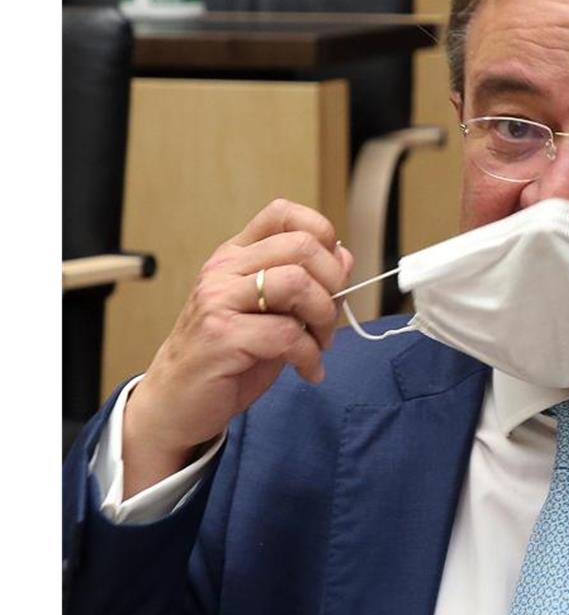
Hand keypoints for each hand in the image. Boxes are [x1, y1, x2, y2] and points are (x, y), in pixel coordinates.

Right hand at [122, 199, 352, 496]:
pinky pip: (288, 334)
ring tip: (319, 344)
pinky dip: (310, 356)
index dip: (321, 234)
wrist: (176, 401)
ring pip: (297, 283)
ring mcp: (219, 299)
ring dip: (323, 319)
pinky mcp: (223, 335)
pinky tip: (307, 370)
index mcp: (236, 256)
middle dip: (333, 284)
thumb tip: (345, 258)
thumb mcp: (273, 313)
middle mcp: (225, 269)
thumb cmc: (229, 357)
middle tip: (328, 318)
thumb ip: (307, 284)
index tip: (330, 272)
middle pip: (302, 246)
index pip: (283, 212)